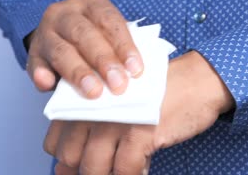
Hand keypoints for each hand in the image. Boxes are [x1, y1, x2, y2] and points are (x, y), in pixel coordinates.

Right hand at [26, 0, 143, 97]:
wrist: (58, 35)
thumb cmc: (92, 37)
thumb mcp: (106, 32)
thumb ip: (117, 47)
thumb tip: (134, 73)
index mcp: (90, 2)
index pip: (108, 20)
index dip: (123, 45)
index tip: (135, 69)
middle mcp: (65, 12)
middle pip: (84, 33)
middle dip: (103, 60)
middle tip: (118, 84)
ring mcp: (45, 31)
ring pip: (61, 50)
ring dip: (78, 72)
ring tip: (93, 91)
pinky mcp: (33, 53)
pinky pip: (35, 64)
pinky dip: (41, 74)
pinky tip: (48, 84)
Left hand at [44, 51, 234, 174]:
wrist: (194, 81)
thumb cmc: (152, 96)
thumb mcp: (113, 109)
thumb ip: (87, 135)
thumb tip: (62, 171)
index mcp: (82, 100)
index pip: (53, 143)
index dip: (66, 162)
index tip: (80, 166)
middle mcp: (92, 108)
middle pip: (70, 158)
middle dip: (85, 172)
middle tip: (106, 169)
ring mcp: (114, 120)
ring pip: (93, 169)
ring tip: (121, 170)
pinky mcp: (139, 132)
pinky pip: (125, 171)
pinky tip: (141, 170)